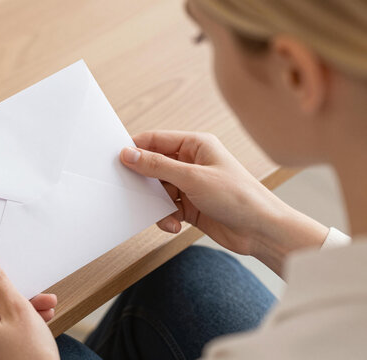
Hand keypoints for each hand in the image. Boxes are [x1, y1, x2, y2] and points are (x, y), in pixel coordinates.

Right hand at [120, 130, 327, 274]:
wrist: (261, 231)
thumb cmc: (238, 197)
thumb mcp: (193, 178)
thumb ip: (157, 166)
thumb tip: (129, 154)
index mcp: (195, 145)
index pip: (155, 140)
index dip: (135, 149)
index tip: (116, 161)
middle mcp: (191, 162)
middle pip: (153, 166)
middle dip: (144, 181)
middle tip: (132, 192)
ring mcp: (190, 185)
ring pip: (157, 189)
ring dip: (156, 203)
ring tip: (164, 213)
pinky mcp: (189, 206)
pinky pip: (165, 207)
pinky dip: (165, 217)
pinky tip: (175, 225)